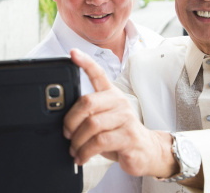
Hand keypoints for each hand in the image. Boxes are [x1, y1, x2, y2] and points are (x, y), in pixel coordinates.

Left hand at [65, 49, 176, 177]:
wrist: (146, 151)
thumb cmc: (120, 135)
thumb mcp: (104, 121)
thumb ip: (89, 115)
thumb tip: (63, 122)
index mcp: (111, 95)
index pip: (98, 73)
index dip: (85, 62)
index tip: (72, 53)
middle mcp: (119, 102)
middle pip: (87, 102)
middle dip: (71, 120)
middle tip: (66, 134)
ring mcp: (126, 118)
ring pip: (92, 125)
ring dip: (77, 141)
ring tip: (74, 150)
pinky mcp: (129, 136)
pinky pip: (100, 141)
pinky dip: (85, 151)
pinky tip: (82, 157)